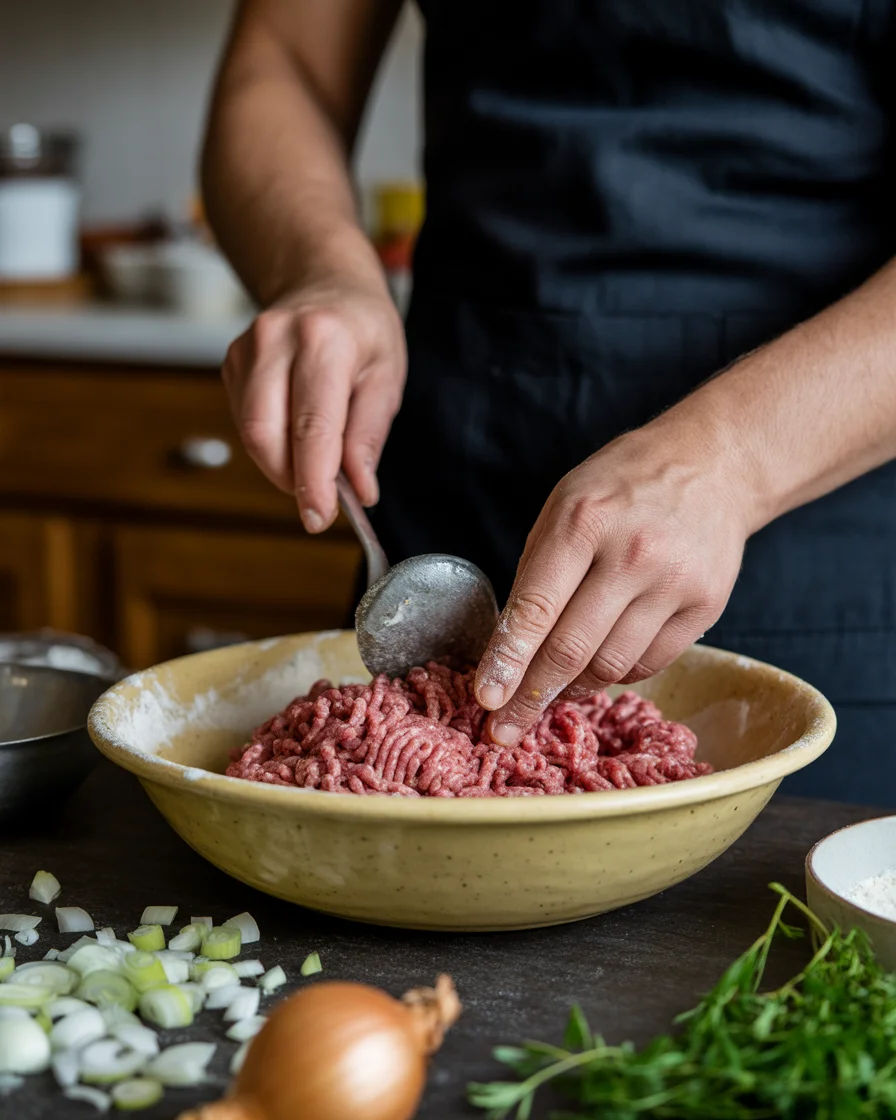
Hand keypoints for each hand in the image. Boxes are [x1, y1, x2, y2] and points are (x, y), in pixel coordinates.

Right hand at [222, 279, 405, 530]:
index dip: (313, 481)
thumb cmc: (363, 330)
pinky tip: (295, 436)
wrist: (325, 280)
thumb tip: (359, 490)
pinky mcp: (231, 362)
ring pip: (251, 433)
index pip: (312, 427)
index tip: (319, 517)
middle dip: (291, 480)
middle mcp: (277, 338)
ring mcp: (246, 348)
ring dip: (281, 465)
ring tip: (315, 466)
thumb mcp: (387, 377)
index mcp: (325, 339)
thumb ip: (369, 436)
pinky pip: (244, 421)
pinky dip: (271, 444)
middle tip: (321, 503)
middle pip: (266, 433)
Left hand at [474, 420, 752, 744]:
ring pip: (611, 666)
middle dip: (531, 697)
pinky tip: (600, 662)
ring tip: (553, 689)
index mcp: (583, 521)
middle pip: (572, 649)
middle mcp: (632, 553)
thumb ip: (535, 572)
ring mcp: (675, 582)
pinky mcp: (706, 605)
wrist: (712, 465)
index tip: (485, 698)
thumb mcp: (563, 506)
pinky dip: (616, 673)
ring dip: (573, 688)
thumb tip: (509, 648)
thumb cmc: (622, 486)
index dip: (507, 661)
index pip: (536, 608)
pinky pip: (649, 663)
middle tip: (504, 728)